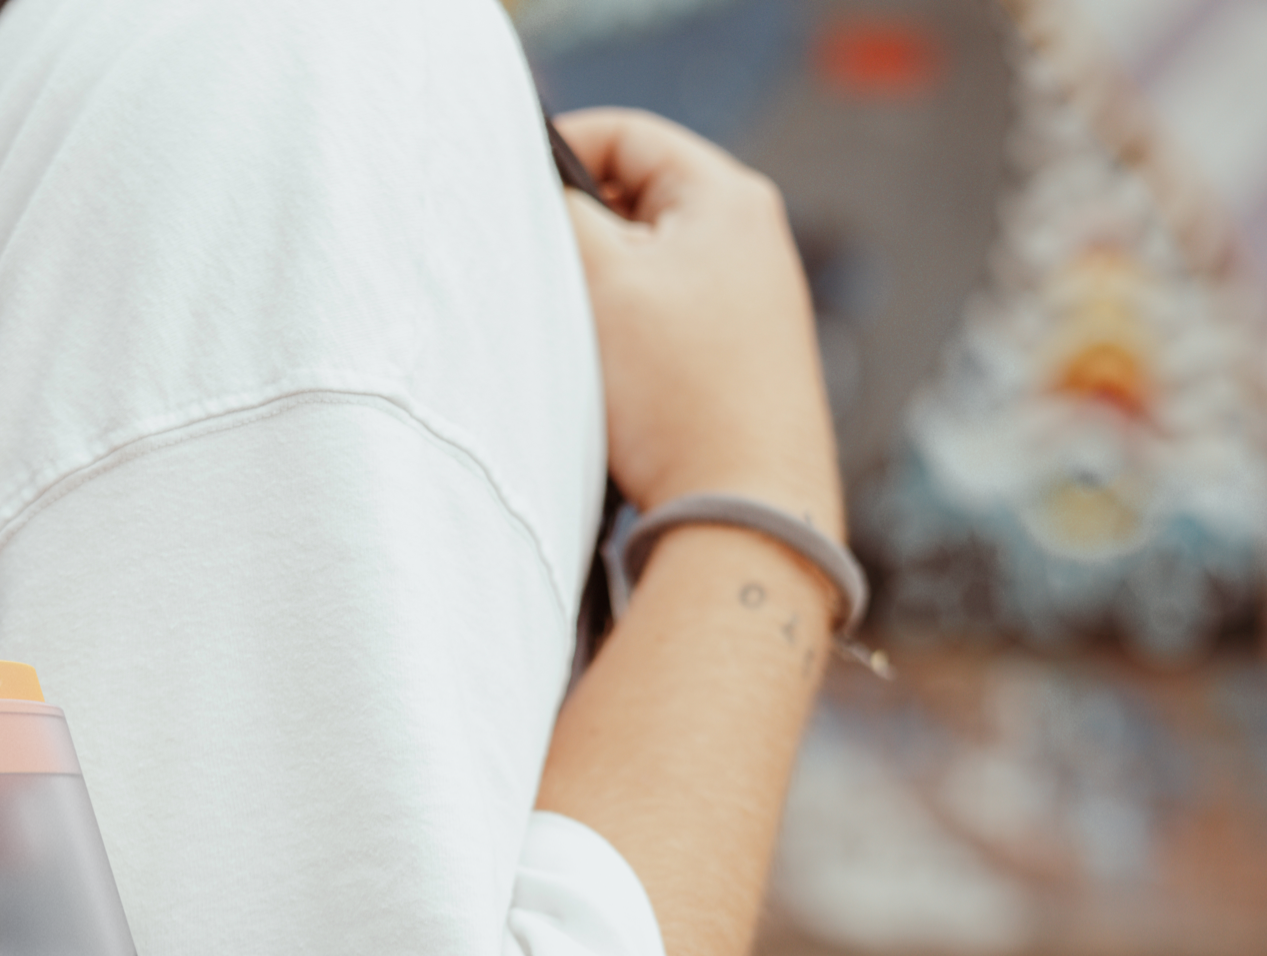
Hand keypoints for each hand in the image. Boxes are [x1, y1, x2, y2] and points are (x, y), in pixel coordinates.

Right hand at [556, 108, 843, 541]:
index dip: (559, 152)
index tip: (511, 194)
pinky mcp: (743, 359)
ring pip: (646, 266)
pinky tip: (611, 378)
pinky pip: (666, 320)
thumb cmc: (678, 396)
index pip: (625, 135)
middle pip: (636, 200)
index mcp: (729, 198)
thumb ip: (561, 215)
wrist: (741, 508)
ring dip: (601, 292)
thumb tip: (539, 193)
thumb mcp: (600, 281)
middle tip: (538, 274)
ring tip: (577, 337)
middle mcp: (755, 241)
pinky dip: (627, 334)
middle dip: (579, 232)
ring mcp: (754, 303)